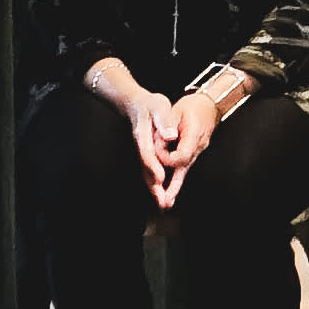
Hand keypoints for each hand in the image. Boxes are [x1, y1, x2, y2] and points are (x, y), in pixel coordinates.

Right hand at [130, 90, 183, 206]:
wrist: (138, 104)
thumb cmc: (150, 105)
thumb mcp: (159, 107)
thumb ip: (164, 120)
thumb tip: (170, 135)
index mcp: (143, 136)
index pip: (147, 154)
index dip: (153, 167)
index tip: (161, 178)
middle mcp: (142, 147)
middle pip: (146, 169)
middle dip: (154, 187)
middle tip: (162, 202)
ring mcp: (143, 153)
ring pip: (148, 174)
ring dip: (155, 189)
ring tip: (164, 204)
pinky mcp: (147, 156)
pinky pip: (151, 172)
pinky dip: (156, 184)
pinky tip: (163, 194)